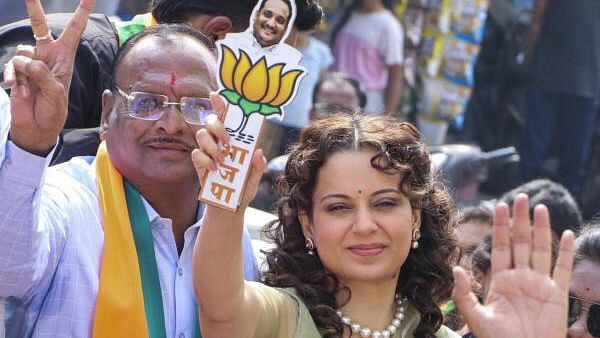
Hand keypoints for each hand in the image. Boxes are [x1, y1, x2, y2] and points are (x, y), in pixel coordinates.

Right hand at [3, 0, 93, 155]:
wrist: (37, 126)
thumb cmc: (53, 110)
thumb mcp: (55, 92)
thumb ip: (42, 73)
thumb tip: (24, 61)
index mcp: (65, 57)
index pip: (75, 31)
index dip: (81, 13)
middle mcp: (46, 55)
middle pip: (40, 25)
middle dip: (34, 7)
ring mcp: (29, 62)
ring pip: (22, 52)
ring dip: (24, 72)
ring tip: (30, 89)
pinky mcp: (15, 70)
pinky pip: (10, 66)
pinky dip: (13, 78)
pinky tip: (19, 91)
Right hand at [192, 93, 265, 210]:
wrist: (228, 207)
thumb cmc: (243, 189)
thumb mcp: (254, 179)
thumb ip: (258, 167)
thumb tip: (259, 152)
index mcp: (234, 140)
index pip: (227, 117)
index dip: (220, 103)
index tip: (216, 95)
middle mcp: (219, 141)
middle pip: (211, 121)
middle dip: (218, 126)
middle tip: (228, 141)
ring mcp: (207, 151)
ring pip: (201, 135)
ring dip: (212, 146)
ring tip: (222, 161)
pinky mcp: (198, 163)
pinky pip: (196, 154)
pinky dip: (205, 161)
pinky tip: (214, 170)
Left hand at [453, 194, 574, 337]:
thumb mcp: (477, 318)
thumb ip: (464, 294)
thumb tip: (455, 269)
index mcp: (501, 281)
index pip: (501, 247)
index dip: (501, 227)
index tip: (500, 206)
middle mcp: (521, 278)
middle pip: (521, 242)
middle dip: (520, 220)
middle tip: (521, 197)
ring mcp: (540, 285)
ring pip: (540, 250)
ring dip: (541, 228)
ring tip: (541, 207)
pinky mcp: (557, 295)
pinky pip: (562, 269)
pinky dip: (566, 253)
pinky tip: (568, 234)